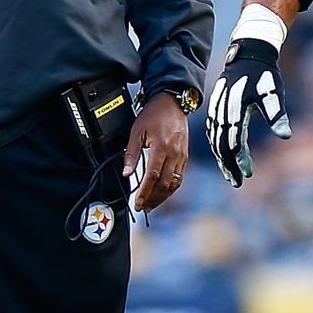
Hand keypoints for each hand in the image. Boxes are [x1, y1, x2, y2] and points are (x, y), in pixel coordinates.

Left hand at [125, 97, 189, 212]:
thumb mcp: (137, 131)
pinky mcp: (185, 157)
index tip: (138, 202)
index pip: (152, 176)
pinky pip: (179, 177)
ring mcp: (182, 156)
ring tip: (151, 205)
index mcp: (161, 147)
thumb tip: (127, 173)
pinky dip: (171, 188)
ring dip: (163, 197)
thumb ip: (131, 153)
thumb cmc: (154, 115)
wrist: (173, 104)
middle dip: (153, 199)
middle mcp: (174, 153)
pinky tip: (162, 193)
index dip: (145, 192)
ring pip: (174, 183)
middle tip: (143, 208)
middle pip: (164, 184)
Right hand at [205, 37, 290, 187]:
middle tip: (238, 182)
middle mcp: (222, 111)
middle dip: (229, 165)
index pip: (234, 141)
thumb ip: (276, 114)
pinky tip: (224, 155)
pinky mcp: (216, 108)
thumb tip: (285, 135)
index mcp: (235, 109)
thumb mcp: (273, 92)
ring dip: (222, 158)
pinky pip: (213, 131)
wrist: (249, 54)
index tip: (248, 174)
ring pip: (215, 139)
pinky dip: (218, 145)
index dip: (240, 159)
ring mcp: (216, 109)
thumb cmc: (264, 75)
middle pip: (222, 144)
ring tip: (231, 174)